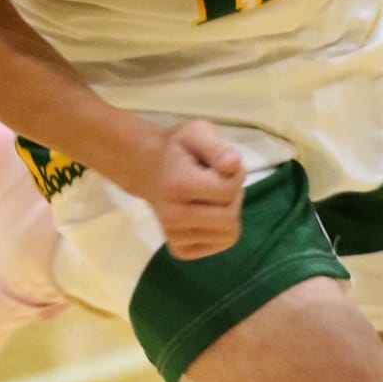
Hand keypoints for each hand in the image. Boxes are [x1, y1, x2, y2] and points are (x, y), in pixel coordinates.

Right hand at [136, 119, 246, 258]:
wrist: (148, 169)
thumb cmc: (178, 149)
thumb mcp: (198, 131)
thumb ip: (218, 147)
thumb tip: (233, 166)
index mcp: (177, 186)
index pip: (229, 191)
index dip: (234, 175)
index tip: (220, 166)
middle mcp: (172, 217)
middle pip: (230, 218)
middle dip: (232, 198)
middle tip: (216, 182)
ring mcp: (174, 237)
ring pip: (229, 235)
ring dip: (228, 213)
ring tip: (211, 197)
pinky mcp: (180, 250)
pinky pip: (221, 244)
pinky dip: (221, 229)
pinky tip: (206, 212)